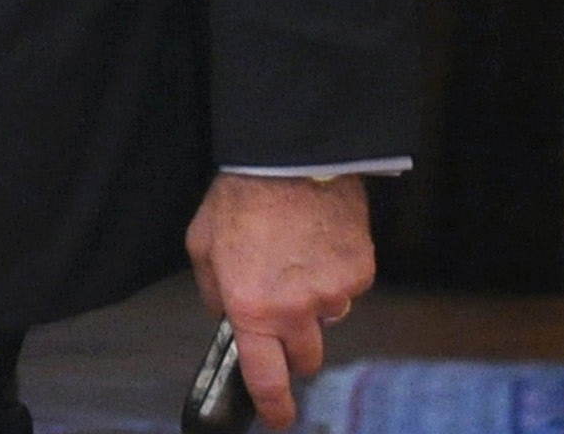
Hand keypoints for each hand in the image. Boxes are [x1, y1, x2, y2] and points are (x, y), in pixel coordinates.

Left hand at [185, 172, 372, 428]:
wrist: (289, 155)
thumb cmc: (242, 196)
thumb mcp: (202, 246)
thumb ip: (214, 291)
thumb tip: (227, 314)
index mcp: (252, 309)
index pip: (266, 379)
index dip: (275, 407)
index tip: (280, 417)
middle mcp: (296, 309)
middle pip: (306, 357)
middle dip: (295, 345)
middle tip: (285, 313)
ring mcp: (333, 291)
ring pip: (331, 318)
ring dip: (317, 302)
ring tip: (301, 256)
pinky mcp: (361, 268)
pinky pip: (351, 286)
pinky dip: (339, 272)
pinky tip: (322, 241)